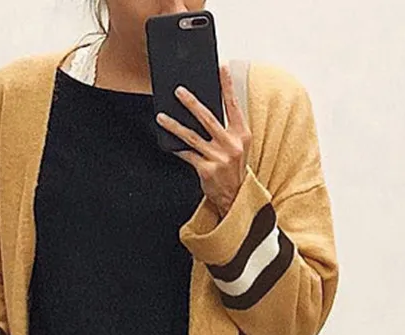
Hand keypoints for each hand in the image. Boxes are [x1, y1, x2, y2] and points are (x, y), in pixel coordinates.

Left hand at [155, 63, 250, 216]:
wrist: (236, 196)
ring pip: (192, 137)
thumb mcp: (238, 145)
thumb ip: (226, 127)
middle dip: (191, 103)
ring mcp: (219, 158)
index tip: (221, 67)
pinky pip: (187, 155)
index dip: (227, 85)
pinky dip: (176, 148)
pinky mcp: (207, 170)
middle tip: (178, 91)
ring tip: (162, 116)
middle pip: (208, 118)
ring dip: (174, 125)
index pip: (233, 105)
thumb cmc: (234, 168)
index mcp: (242, 134)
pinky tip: (167, 142)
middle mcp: (231, 145)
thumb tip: (204, 108)